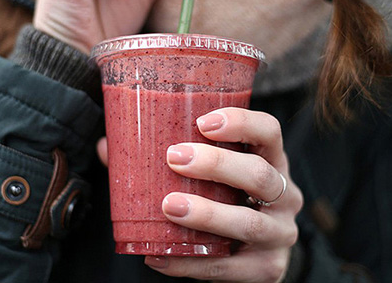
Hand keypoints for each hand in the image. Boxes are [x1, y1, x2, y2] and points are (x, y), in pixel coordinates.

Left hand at [144, 108, 303, 282]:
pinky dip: (191, 263)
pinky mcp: (268, 269)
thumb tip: (106, 147)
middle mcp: (285, 194)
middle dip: (217, 165)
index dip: (241, 123)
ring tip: (169, 207)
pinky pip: (229, 268)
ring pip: (249, 223)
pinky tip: (158, 254)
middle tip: (175, 159)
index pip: (269, 132)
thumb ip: (161, 157)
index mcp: (271, 160)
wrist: (251, 248)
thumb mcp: (209, 172)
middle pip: (260, 175)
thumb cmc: (224, 196)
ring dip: (207, 215)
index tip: (202, 123)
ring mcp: (280, 233)